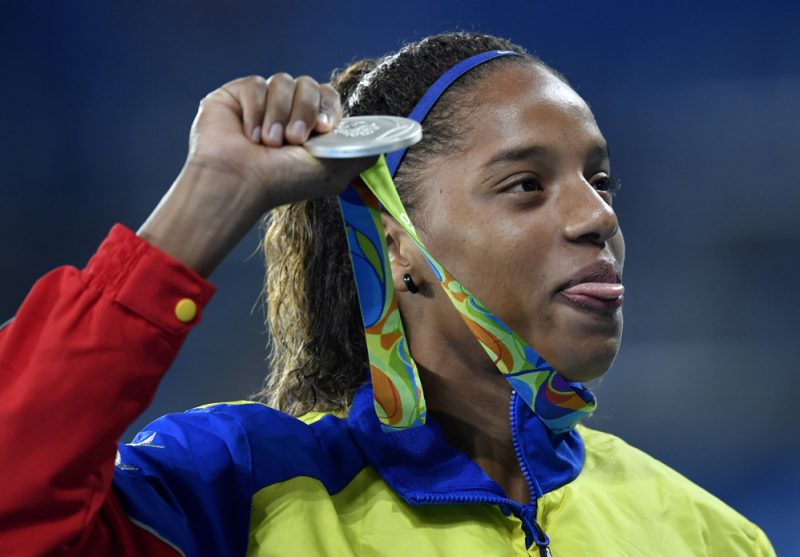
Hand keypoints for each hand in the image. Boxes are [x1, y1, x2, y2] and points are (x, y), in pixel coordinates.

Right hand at [138, 74, 376, 275]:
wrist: (239, 184)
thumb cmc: (282, 183)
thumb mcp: (334, 172)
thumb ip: (361, 153)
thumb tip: (383, 141)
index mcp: (310, 127)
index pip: (329, 97)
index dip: (329, 108)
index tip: (325, 129)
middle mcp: (287, 111)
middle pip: (309, 85)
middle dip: (305, 112)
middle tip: (294, 140)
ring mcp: (262, 102)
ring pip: (282, 81)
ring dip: (278, 115)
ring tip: (269, 143)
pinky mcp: (236, 95)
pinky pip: (255, 84)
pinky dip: (255, 111)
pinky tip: (249, 135)